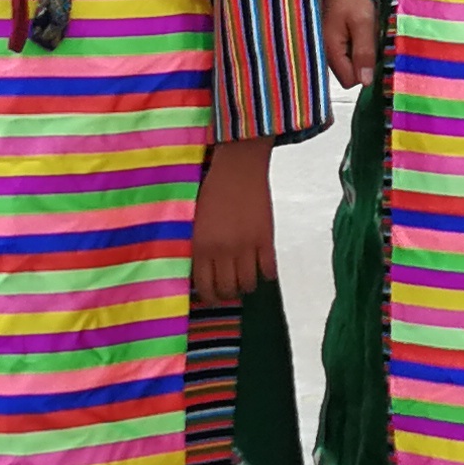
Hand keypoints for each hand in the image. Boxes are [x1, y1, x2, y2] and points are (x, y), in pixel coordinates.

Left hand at [190, 142, 279, 304]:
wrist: (239, 167)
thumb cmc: (212, 189)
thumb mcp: (195, 219)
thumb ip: (197, 245)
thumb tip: (200, 270)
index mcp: (201, 245)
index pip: (205, 286)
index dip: (209, 297)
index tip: (212, 298)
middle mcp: (222, 250)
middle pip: (227, 288)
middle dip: (227, 294)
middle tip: (229, 290)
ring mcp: (246, 246)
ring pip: (248, 283)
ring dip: (246, 286)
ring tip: (245, 280)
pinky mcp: (265, 238)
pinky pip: (268, 269)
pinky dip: (266, 274)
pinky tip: (263, 269)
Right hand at [321, 0, 378, 89]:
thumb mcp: (363, 23)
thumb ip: (364, 52)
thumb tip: (366, 82)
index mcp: (330, 51)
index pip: (349, 80)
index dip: (365, 71)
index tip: (374, 52)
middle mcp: (324, 54)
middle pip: (349, 74)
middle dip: (363, 61)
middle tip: (369, 38)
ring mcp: (327, 48)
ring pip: (349, 63)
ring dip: (360, 52)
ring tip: (364, 32)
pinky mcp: (330, 42)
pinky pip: (346, 53)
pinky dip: (355, 45)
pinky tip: (358, 30)